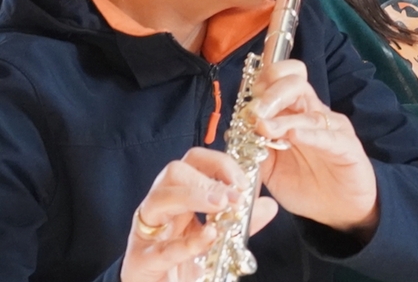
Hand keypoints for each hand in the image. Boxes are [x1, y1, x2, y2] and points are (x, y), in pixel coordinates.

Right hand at [120, 147, 277, 281]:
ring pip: (159, 199)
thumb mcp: (217, 238)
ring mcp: (145, 234)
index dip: (219, 163)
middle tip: (234, 196)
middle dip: (207, 179)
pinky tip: (208, 237)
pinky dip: (187, 243)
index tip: (243, 181)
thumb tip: (269, 205)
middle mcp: (159, 208)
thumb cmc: (185, 262)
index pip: (194, 161)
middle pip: (174, 172)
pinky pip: (161, 248)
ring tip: (221, 205)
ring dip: (194, 196)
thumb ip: (241, 222)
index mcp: (179, 196)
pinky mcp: (140, 262)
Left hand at [251, 60, 378, 235]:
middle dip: (271, 94)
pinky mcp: (347, 147)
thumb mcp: (270, 169)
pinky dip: (309, 135)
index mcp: (295, 113)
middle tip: (254, 113)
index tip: (246, 102)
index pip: (282, 79)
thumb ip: (255, 149)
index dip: (264, 82)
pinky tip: (294, 136)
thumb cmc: (306, 184)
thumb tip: (233, 132)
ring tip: (264, 128)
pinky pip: (328, 137)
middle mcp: (314, 114)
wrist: (338, 211)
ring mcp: (333, 128)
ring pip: (308, 112)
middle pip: (295, 84)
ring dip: (283, 119)